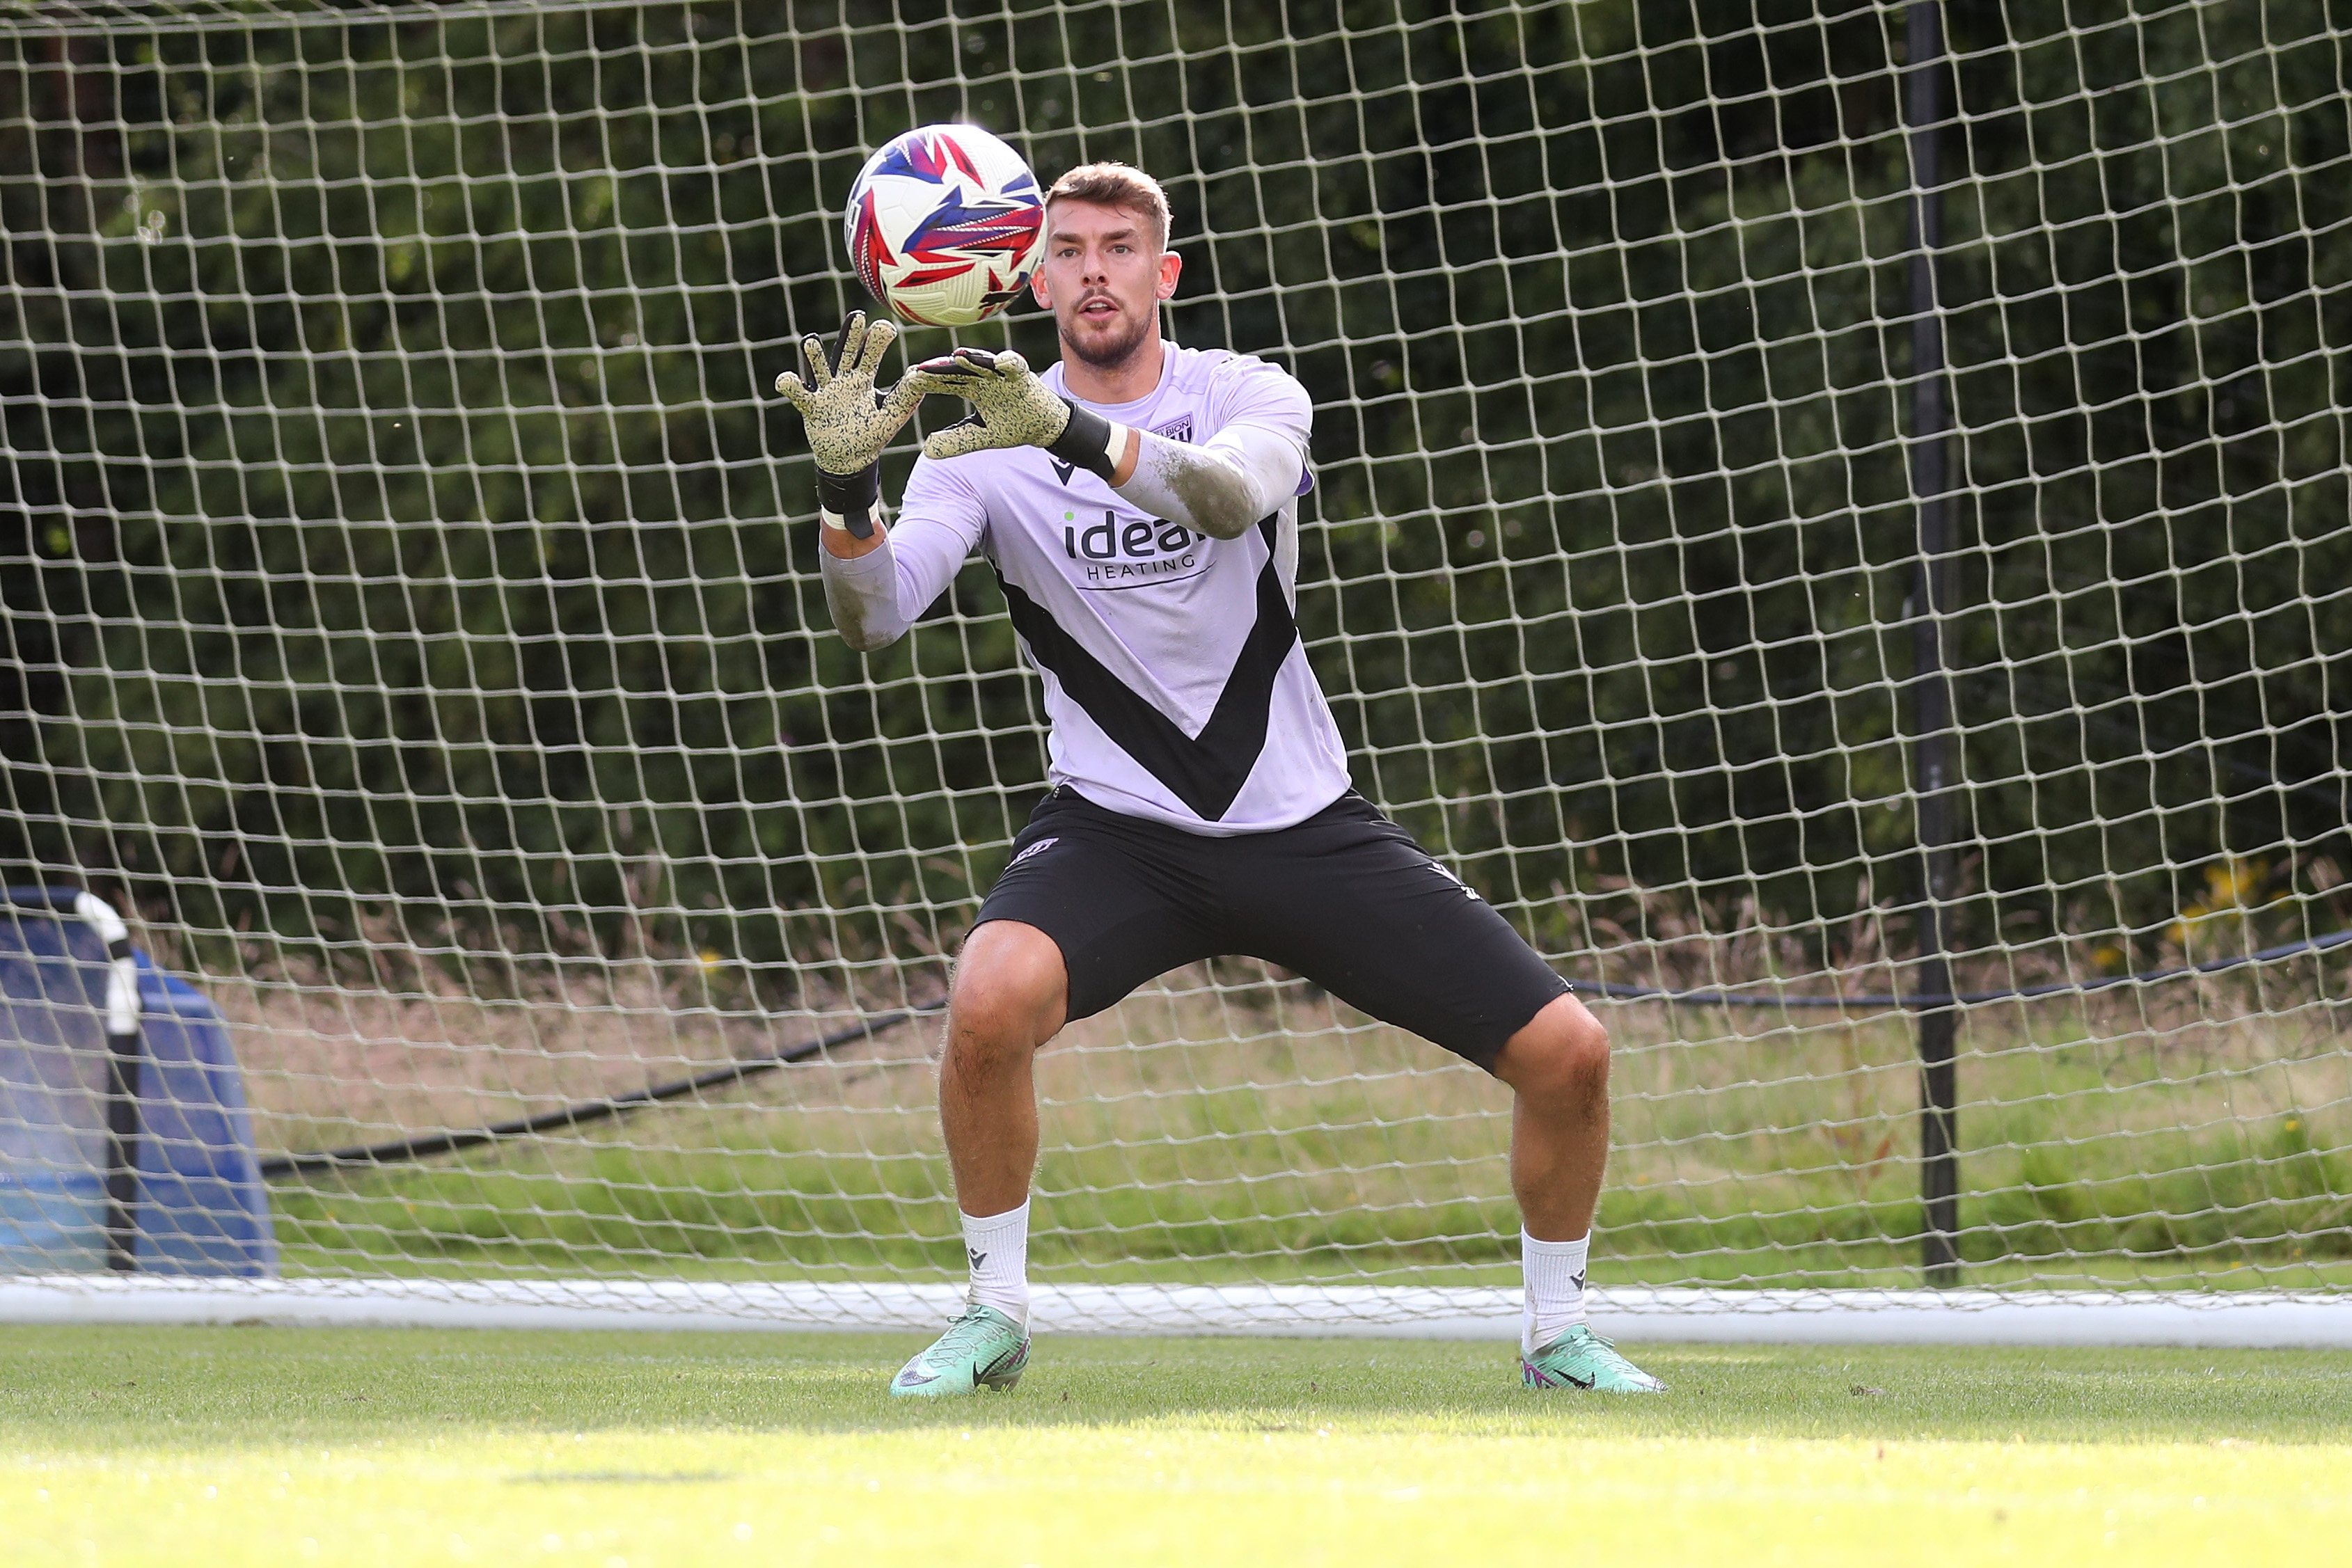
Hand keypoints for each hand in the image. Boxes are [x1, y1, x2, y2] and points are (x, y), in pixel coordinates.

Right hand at [774, 312, 928, 474]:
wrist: (849, 458)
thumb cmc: (871, 435)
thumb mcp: (892, 416)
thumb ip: (907, 397)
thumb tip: (920, 374)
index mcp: (864, 379)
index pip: (871, 353)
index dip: (877, 339)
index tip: (885, 328)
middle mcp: (843, 380)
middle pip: (846, 352)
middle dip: (850, 335)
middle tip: (857, 316)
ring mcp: (825, 391)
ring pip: (819, 368)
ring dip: (814, 355)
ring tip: (810, 340)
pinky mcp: (811, 407)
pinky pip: (798, 394)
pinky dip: (791, 386)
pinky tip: (787, 380)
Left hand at [910, 348, 1072, 460]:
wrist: (1043, 425)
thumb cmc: (1012, 425)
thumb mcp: (980, 437)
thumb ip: (956, 441)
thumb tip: (926, 449)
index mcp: (972, 388)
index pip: (945, 382)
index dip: (929, 381)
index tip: (909, 381)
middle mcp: (984, 377)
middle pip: (959, 370)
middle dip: (941, 368)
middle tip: (921, 368)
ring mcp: (1003, 375)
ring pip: (984, 363)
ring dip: (972, 359)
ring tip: (957, 356)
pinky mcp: (1024, 376)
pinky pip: (1016, 367)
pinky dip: (1009, 363)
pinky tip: (1001, 362)